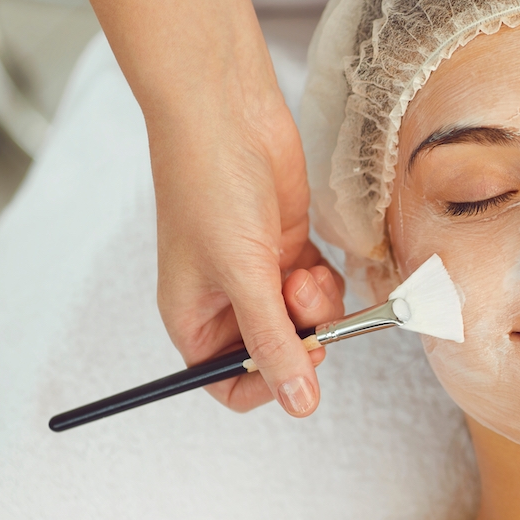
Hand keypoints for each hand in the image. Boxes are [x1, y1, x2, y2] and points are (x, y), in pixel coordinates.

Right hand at [152, 102, 344, 414]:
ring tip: (304, 272)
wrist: (226, 114)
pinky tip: (314, 259)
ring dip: (316, 307)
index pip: (224, 383)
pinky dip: (326, 282)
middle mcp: (225, 301)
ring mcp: (259, 274)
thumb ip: (273, 343)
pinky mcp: (288, 248)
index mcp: (193, 318)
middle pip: (276, 353)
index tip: (295, 365)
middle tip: (303, 304)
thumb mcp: (243, 275)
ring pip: (305, 322)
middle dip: (299, 336)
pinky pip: (318, 289)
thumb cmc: (211, 186)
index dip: (264, 385)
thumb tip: (299, 404)